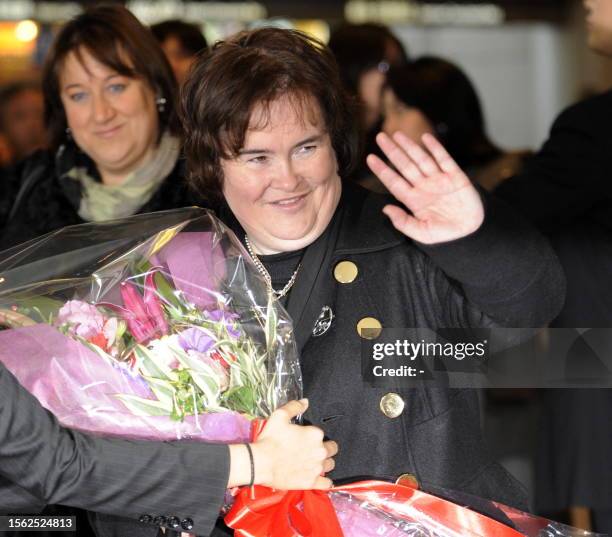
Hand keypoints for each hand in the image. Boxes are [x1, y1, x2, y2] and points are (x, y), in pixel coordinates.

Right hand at [228, 399, 336, 489]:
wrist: (261, 463)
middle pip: (332, 450)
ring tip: (313, 463)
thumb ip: (294, 407)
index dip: (313, 437)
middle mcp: (320, 451)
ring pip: (330, 465)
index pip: (322, 435)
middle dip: (324, 449)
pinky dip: (325, 482)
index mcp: (315, 434)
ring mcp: (317, 468)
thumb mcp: (280, 416)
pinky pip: (327, 484)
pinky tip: (319, 479)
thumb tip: (305, 402)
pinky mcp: (312, 482)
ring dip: (324, 464)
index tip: (304, 439)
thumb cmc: (270, 439)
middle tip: (311, 451)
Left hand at [366, 132, 483, 243]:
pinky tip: (425, 138)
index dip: (382, 170)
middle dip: (393, 151)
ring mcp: (439, 180)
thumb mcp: (422, 233)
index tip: (370, 158)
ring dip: (409, 146)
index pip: (394, 181)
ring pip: (421, 159)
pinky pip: (444, 159)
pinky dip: (435, 148)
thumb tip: (386, 209)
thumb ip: (403, 223)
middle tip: (380, 137)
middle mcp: (424, 187)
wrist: (471, 231)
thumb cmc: (445, 233)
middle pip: (405, 165)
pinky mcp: (456, 176)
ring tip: (397, 134)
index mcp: (414, 200)